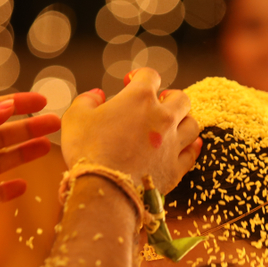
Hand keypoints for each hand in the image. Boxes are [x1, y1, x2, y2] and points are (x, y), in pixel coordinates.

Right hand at [60, 68, 201, 193]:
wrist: (105, 191)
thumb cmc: (87, 152)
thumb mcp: (75, 118)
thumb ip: (87, 100)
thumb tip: (98, 95)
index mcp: (140, 98)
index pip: (150, 76)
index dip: (139, 76)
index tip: (130, 82)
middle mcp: (163, 117)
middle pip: (180, 98)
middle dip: (169, 97)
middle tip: (158, 103)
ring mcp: (173, 144)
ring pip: (192, 124)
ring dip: (183, 121)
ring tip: (172, 125)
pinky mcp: (176, 168)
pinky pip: (192, 153)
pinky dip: (191, 147)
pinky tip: (187, 145)